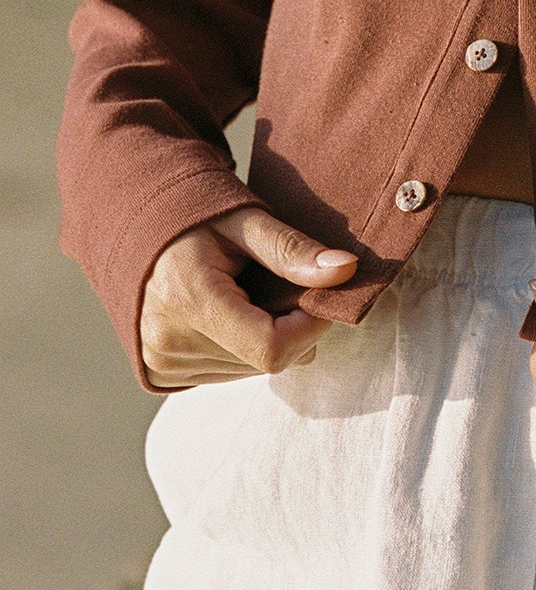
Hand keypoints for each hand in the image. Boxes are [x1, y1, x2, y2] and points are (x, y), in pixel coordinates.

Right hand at [140, 206, 357, 387]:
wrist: (136, 225)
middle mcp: (168, 341)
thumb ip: (293, 249)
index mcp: (189, 299)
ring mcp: (162, 362)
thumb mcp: (246, 221)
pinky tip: (229, 314)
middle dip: (291, 330)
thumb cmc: (195, 216)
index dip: (310, 327)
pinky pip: (228, 373)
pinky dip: (243, 349)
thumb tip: (346, 270)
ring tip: (246, 296)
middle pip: (266, 362)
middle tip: (280, 288)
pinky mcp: (161, 373)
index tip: (319, 296)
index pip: (272, 347)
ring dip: (267, 340)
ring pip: (251, 371)